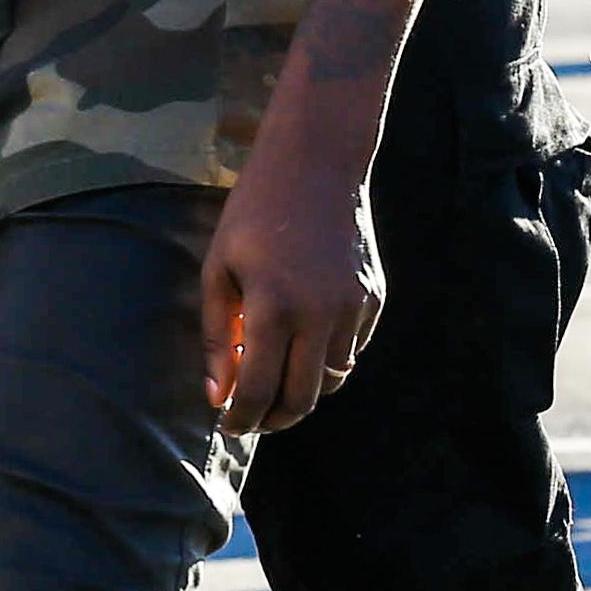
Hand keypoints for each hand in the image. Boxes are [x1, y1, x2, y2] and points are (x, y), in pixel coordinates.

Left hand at [200, 123, 383, 435]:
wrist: (316, 164)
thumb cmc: (254, 214)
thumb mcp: (219, 270)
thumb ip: (215, 336)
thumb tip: (217, 394)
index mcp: (272, 308)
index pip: (258, 390)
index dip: (240, 419)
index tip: (229, 425)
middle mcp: (320, 315)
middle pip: (302, 399)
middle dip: (274, 418)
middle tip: (253, 417)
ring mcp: (353, 309)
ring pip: (331, 379)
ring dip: (303, 387)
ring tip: (276, 373)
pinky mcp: (374, 299)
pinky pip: (352, 349)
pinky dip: (327, 357)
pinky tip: (304, 339)